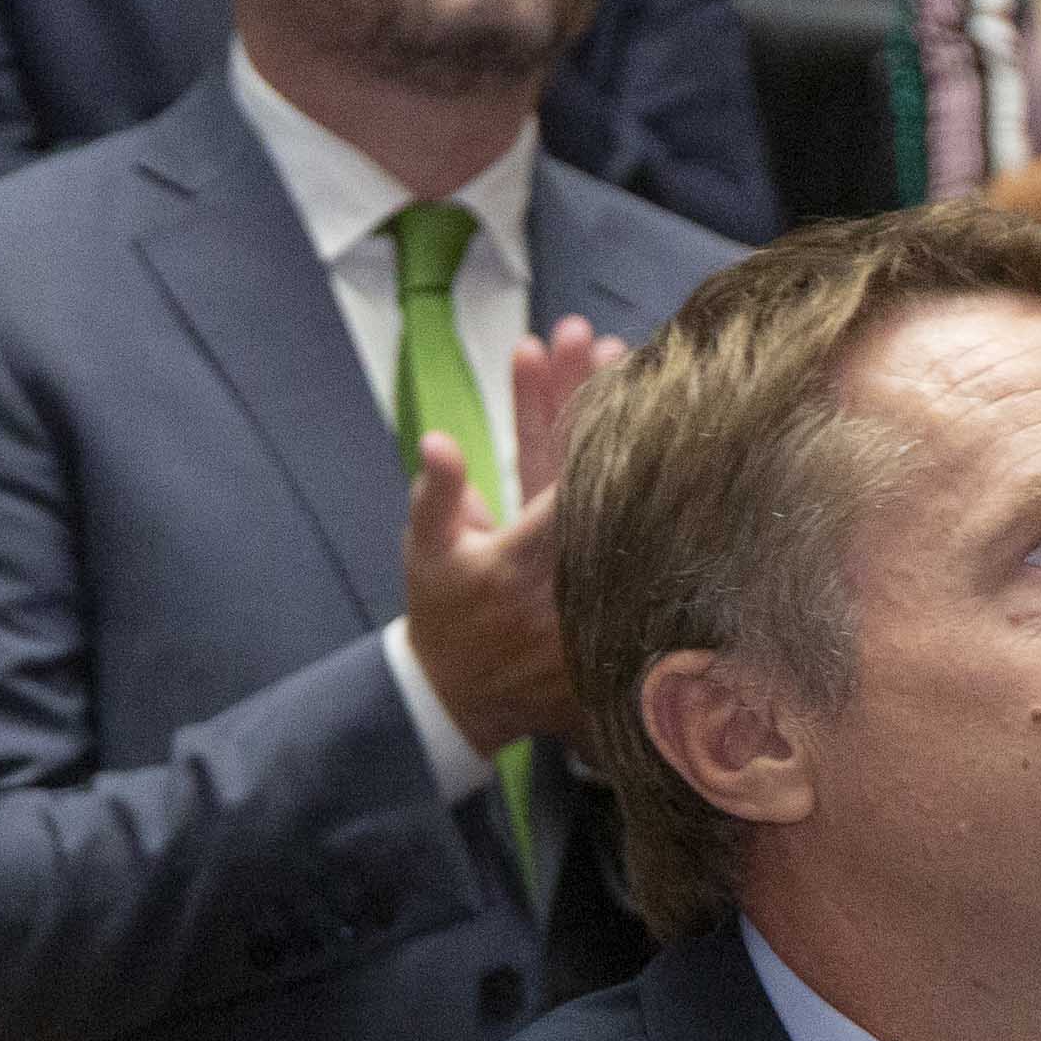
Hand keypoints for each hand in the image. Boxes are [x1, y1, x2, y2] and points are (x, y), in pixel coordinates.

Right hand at [397, 323, 622, 757]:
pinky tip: (614, 417)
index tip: (602, 356)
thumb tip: (437, 440)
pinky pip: (607, 517)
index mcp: (524, 563)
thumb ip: (436, 498)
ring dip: (598, 423)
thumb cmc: (442, 618)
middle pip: (594, 470)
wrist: (465, 698)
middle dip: (593, 403)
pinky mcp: (602, 590)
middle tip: (605, 342)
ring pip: (601, 487)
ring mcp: (590, 580)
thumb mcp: (427, 556)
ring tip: (599, 351)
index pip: (571, 478)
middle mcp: (570, 571)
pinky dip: (609, 467)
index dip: (585, 414)